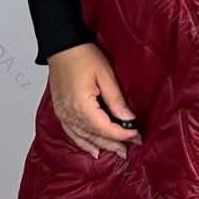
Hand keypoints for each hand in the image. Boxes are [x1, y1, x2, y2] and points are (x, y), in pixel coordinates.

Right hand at [47, 42, 143, 158]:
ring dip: (101, 146)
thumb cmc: (82, 55)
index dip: (123, 135)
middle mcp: (70, 113)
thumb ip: (116, 100)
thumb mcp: (105, 75)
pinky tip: (93, 149)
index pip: (106, 128)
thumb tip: (128, 119)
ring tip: (117, 152)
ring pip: (84, 137)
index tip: (137, 136)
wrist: (61, 46)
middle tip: (131, 148)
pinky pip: (72, 133)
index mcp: (82, 105)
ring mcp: (63, 114)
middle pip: (95, 136)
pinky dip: (83, 143)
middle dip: (115, 143)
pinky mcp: (61, 111)